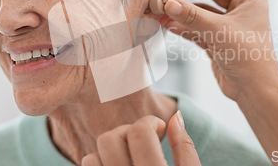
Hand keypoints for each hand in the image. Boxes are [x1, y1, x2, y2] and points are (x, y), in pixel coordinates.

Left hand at [82, 112, 200, 165]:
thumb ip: (185, 149)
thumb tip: (175, 117)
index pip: (139, 133)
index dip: (150, 122)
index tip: (159, 127)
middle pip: (110, 140)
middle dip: (128, 132)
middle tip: (143, 140)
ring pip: (92, 157)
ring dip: (110, 149)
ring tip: (129, 155)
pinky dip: (99, 162)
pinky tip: (118, 165)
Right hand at [163, 0, 277, 100]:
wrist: (255, 91)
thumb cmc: (248, 58)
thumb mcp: (219, 32)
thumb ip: (192, 16)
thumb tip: (169, 3)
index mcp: (248, 0)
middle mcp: (239, 10)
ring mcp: (228, 27)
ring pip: (200, 13)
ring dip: (181, 12)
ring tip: (160, 11)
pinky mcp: (218, 42)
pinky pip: (197, 29)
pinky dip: (183, 27)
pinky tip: (168, 25)